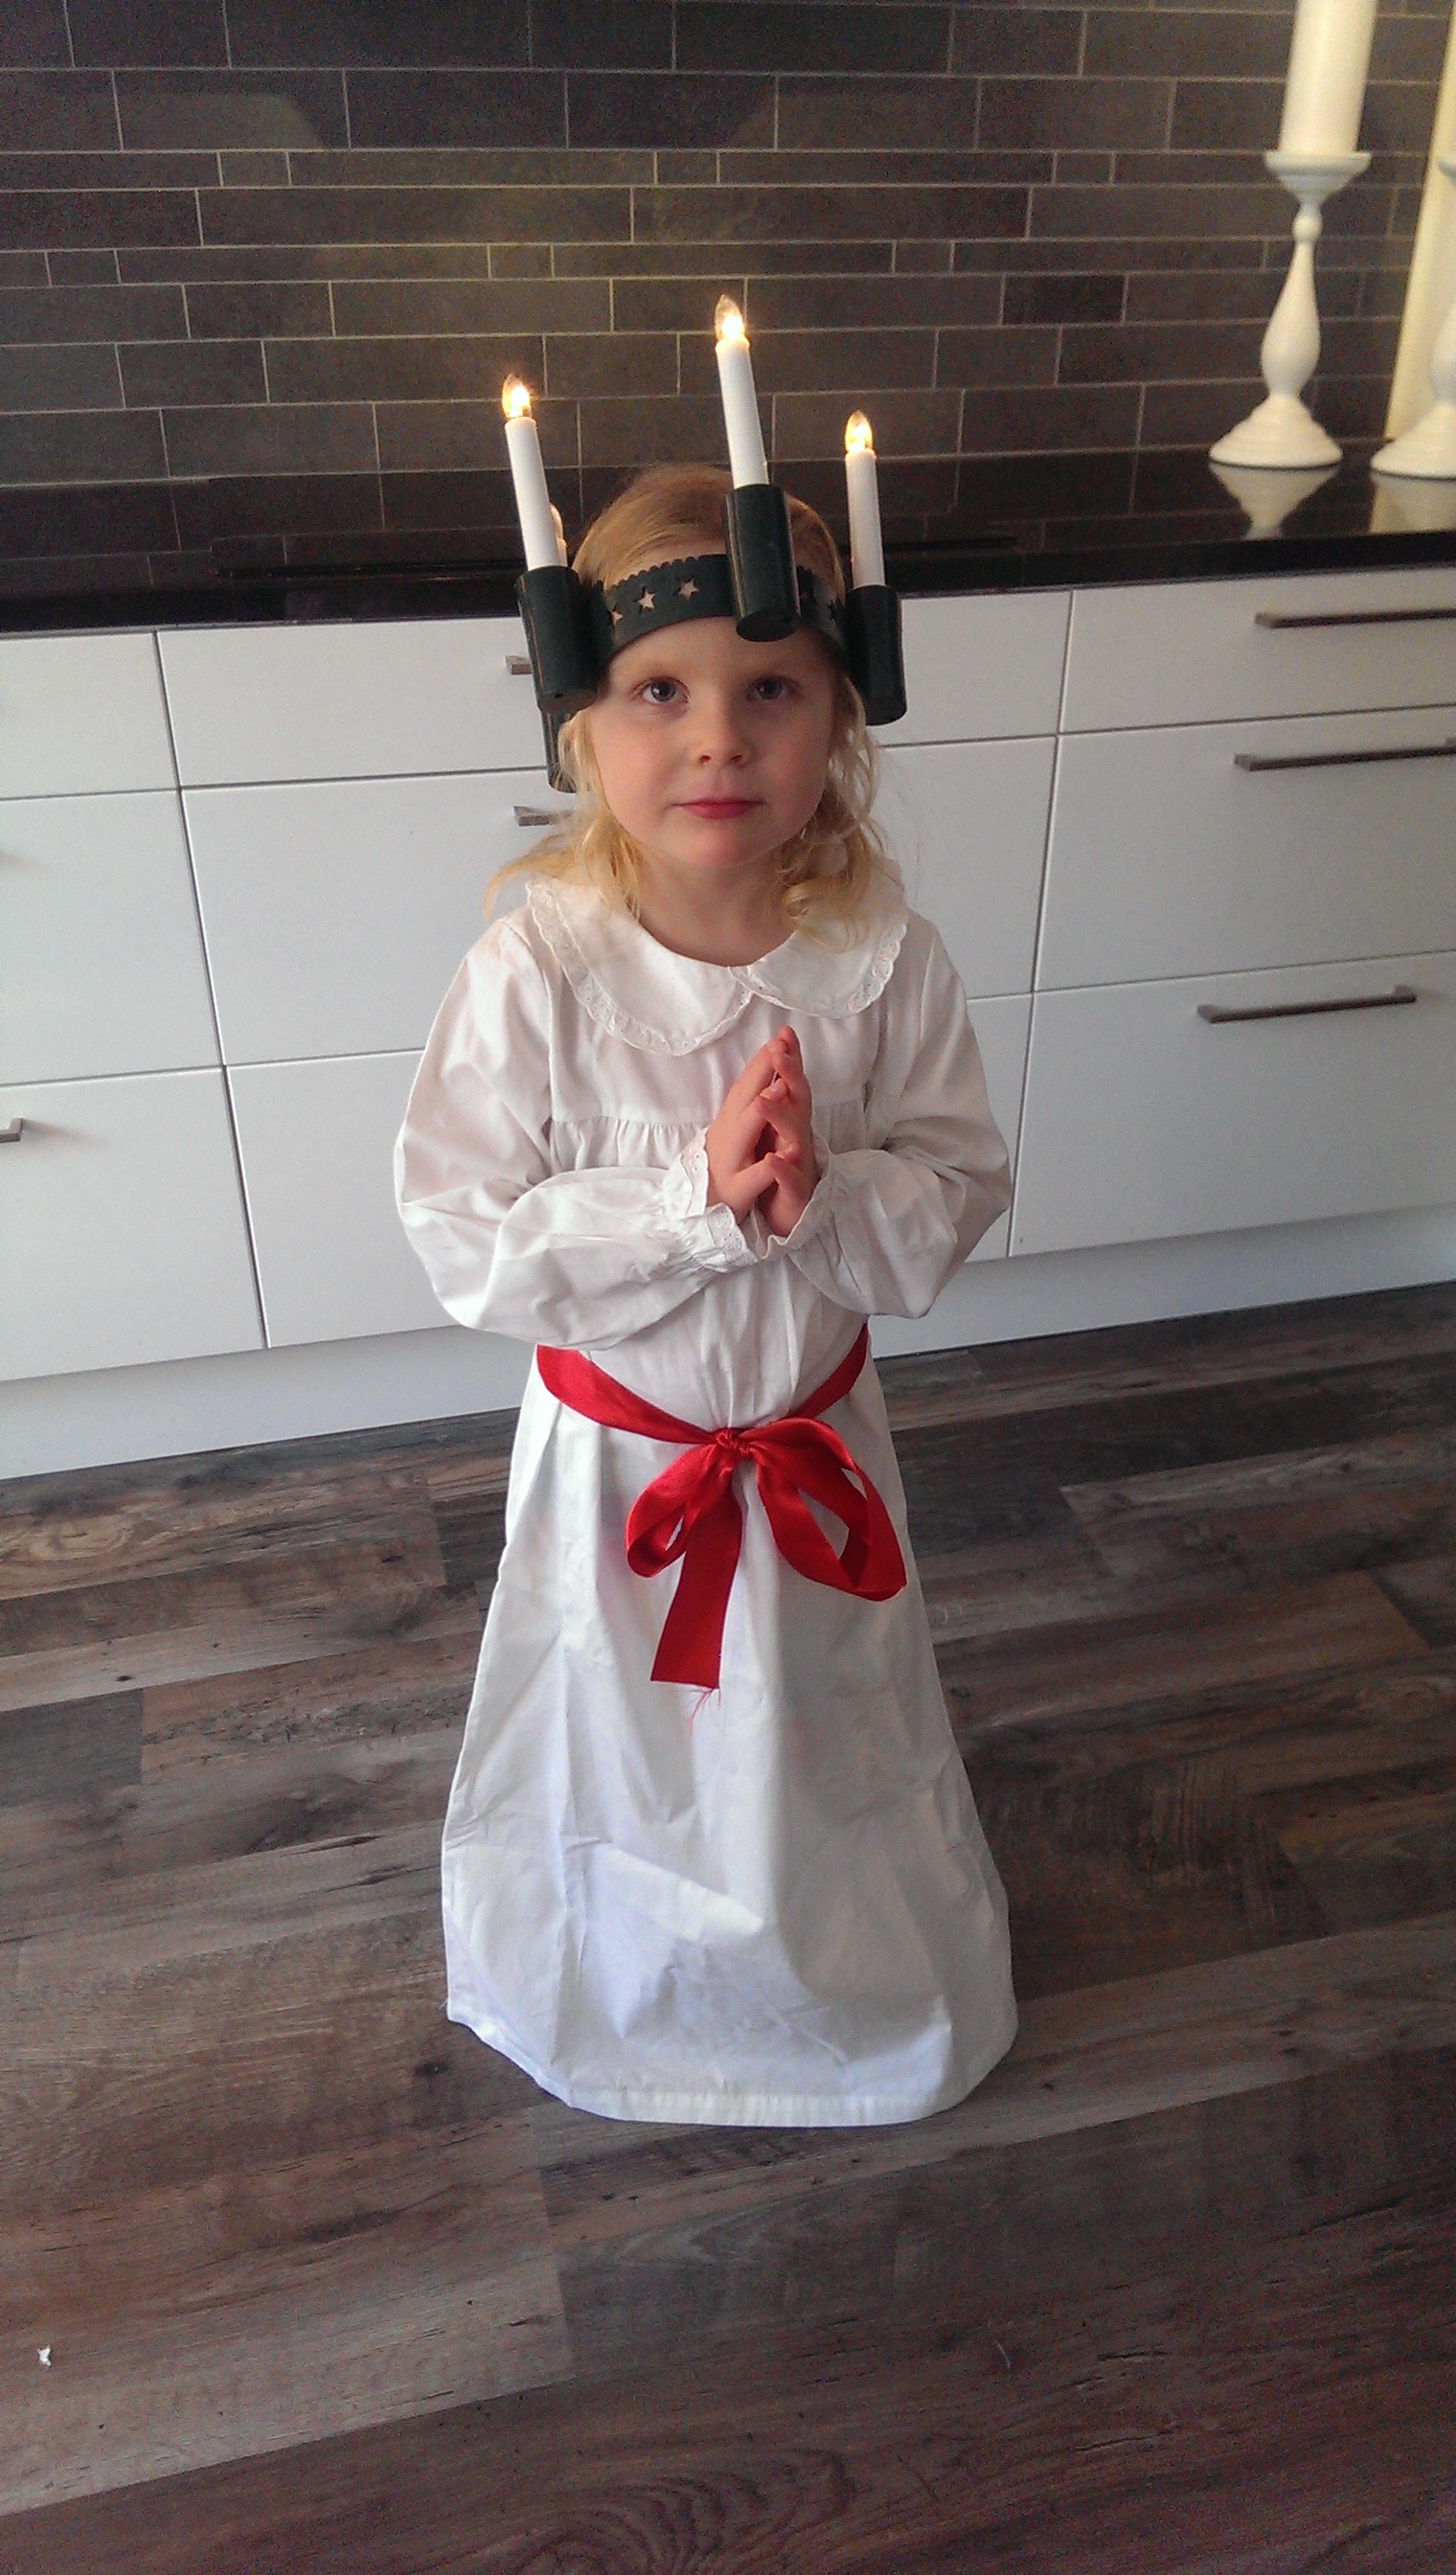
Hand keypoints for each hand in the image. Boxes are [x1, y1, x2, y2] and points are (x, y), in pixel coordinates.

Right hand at [705, 1027, 818, 1237]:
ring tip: (780, 1087)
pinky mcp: (736, 1191)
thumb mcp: (732, 1133)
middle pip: (743, 1100)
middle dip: (761, 1073)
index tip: (780, 1036)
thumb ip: (745, 1107)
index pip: (745, 1086)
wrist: (700, 1213)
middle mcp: (727, 1136)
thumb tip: (763, 1073)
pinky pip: (754, 1178)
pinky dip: (769, 1168)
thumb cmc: (722, 1167)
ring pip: (745, 1133)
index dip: (761, 1061)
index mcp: (730, 1122)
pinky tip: (786, 1155)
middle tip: (779, 1047)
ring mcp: (730, 1162)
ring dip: (762, 1109)